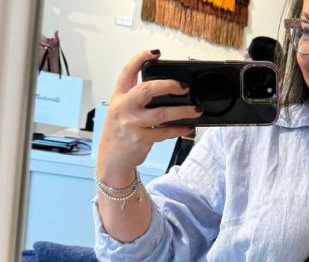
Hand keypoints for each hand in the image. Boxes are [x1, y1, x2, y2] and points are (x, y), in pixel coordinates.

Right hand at [96, 50, 202, 184]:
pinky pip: (165, 132)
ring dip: (182, 111)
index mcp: (119, 97)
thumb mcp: (122, 111)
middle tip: (184, 86)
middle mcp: (123, 108)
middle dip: (167, 85)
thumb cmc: (120, 133)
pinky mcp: (141, 139)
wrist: (111, 160)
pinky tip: (188, 127)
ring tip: (196, 109)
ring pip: (161, 113)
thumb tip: (168, 91)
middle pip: (146, 90)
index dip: (140, 59)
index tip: (155, 53)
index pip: (127, 72)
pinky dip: (179, 129)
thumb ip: (138, 100)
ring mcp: (132, 124)